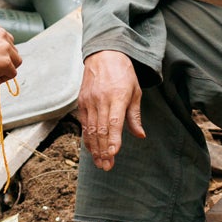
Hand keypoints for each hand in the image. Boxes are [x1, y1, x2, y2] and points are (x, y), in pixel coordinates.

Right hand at [77, 50, 144, 170]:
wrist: (103, 55)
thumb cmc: (123, 74)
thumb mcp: (135, 91)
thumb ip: (135, 115)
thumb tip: (140, 135)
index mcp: (117, 96)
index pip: (114, 122)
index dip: (113, 139)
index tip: (113, 154)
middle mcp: (101, 100)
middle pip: (100, 130)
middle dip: (103, 150)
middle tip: (107, 166)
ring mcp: (89, 101)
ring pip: (90, 129)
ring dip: (95, 149)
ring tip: (100, 163)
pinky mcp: (82, 102)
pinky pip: (84, 124)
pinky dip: (87, 138)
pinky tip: (91, 150)